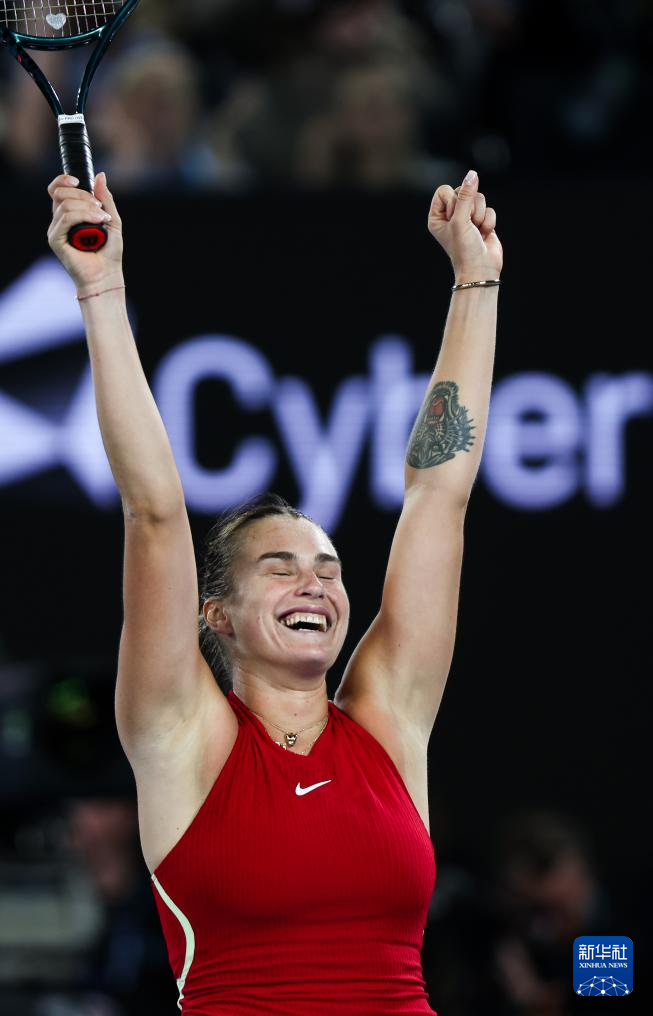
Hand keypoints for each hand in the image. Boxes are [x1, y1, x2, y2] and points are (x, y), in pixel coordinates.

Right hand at [47, 172, 123, 292]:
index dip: (64, 180)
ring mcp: (56, 230)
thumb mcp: (112, 219)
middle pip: (60, 193)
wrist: (107, 275)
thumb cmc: (110, 252)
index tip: (79, 181)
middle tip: (100, 208)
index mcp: (69, 213)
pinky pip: (65, 218)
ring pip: (65, 204)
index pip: (57, 189)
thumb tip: (100, 175)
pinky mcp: (55, 240)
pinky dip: (84, 216)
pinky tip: (97, 222)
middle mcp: (59, 220)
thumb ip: (105, 198)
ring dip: (88, 208)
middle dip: (83, 195)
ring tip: (102, 219)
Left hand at [428, 170, 502, 280]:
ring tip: (476, 231)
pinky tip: (484, 235)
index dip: (453, 201)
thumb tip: (472, 174)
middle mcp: (451, 216)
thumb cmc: (464, 249)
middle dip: (469, 208)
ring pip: (478, 198)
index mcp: (437, 216)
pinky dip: (489, 222)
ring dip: (480, 215)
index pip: (444, 190)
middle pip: (463, 191)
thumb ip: (466, 195)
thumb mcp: (461, 220)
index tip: (455, 218)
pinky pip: (489, 209)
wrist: (481, 269)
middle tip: (468, 226)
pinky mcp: (482, 221)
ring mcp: (467, 218)